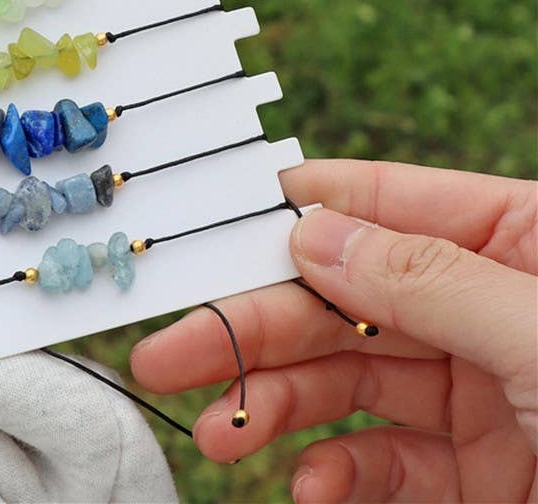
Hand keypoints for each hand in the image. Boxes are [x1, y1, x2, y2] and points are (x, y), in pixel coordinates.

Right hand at [130, 160, 537, 501]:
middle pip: (346, 303)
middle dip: (256, 326)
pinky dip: (337, 476)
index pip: (389, 202)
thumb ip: (431, 279)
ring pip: (350, 385)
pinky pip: (385, 466)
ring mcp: (486, 400)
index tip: (219, 225)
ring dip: (276, 406)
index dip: (302, 210)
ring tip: (220, 432)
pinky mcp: (481, 482)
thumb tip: (317, 229)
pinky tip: (308, 486)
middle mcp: (492, 313)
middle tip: (174, 348)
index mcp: (523, 244)